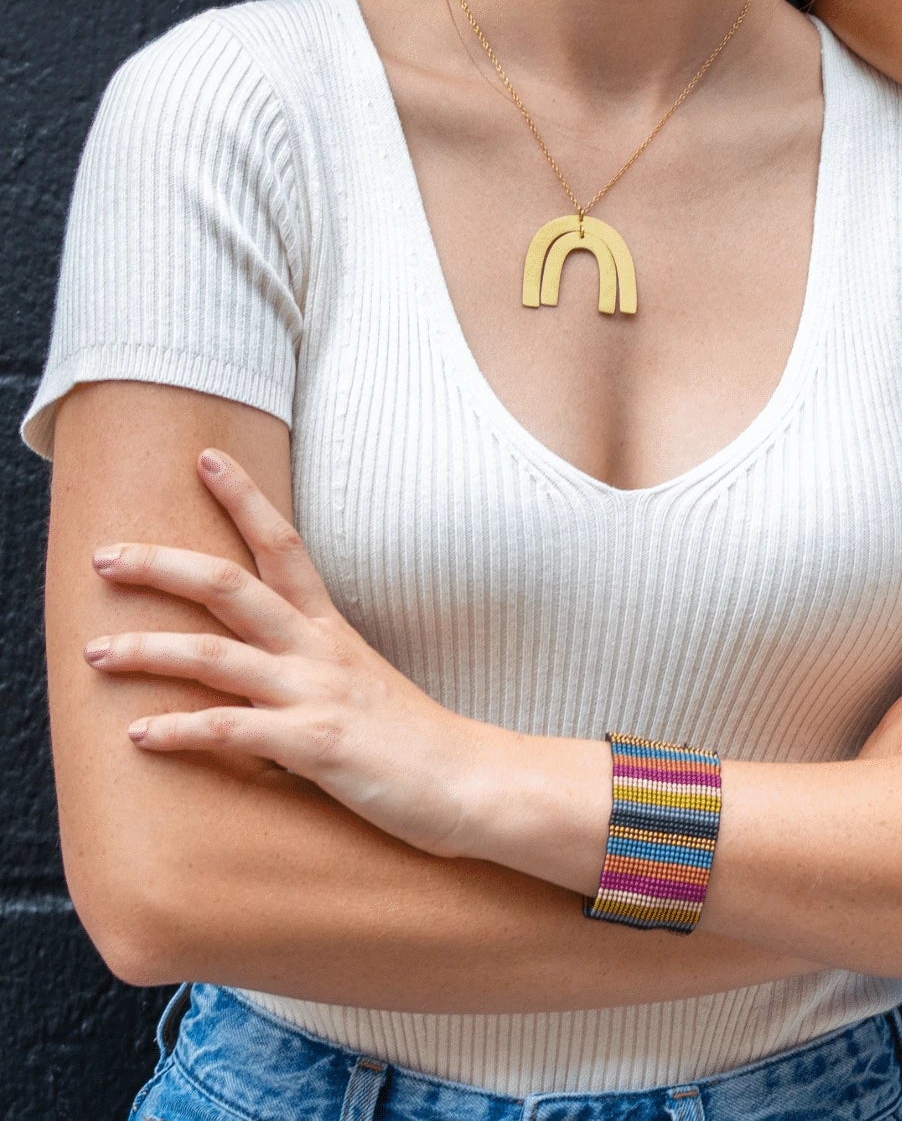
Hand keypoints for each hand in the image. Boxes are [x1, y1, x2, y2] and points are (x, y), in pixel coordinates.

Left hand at [86, 448, 503, 859]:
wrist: (468, 780)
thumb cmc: (411, 738)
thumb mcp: (360, 681)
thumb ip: (312, 664)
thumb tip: (262, 663)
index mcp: (330, 628)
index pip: (283, 544)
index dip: (244, 498)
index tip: (205, 459)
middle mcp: (319, 649)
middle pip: (231, 587)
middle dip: (163, 566)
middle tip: (105, 555)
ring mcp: (317, 694)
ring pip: (215, 657)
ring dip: (148, 650)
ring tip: (95, 651)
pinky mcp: (315, 745)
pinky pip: (233, 731)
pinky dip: (181, 730)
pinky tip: (140, 734)